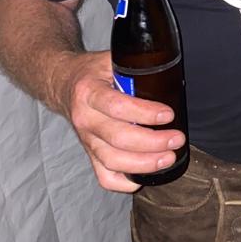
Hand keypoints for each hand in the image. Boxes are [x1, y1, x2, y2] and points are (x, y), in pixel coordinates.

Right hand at [52, 50, 185, 192]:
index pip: (117, 106)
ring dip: (143, 164)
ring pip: (112, 160)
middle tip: (176, 139)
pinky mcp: (89, 153)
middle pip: (118, 138)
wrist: (63, 84)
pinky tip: (142, 178)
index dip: (144, 113)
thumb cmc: (93, 71)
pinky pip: (103, 176)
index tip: (168, 114)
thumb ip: (132, 64)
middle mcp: (85, 118)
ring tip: (168, 158)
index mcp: (89, 92)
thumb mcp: (110, 59)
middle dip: (152, 142)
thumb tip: (166, 69)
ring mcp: (85, 140)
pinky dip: (123, 182)